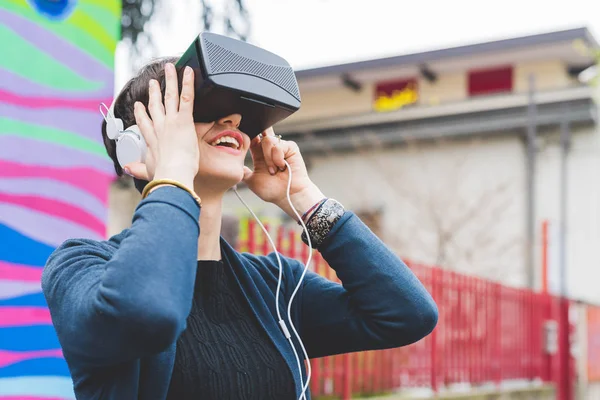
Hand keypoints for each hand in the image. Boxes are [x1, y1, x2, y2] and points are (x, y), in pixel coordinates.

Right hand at [124, 63, 198, 189]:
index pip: (145, 123)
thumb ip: (138, 169)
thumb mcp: (149, 172)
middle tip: (153, 82)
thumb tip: (127, 169)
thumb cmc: (164, 175)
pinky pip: (187, 97)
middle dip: (154, 92)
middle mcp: (159, 127)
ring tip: (169, 69)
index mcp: (152, 140)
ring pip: (170, 95)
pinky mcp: (183, 119)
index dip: (141, 113)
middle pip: (155, 105)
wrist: (173, 174)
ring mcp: (171, 121)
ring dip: (170, 80)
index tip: (139, 105)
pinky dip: (187, 83)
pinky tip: (187, 72)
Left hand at [242, 128, 324, 220]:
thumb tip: (232, 164)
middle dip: (256, 136)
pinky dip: (277, 158)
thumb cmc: (272, 191)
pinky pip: (278, 146)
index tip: (244, 141)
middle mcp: (270, 149)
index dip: (248, 138)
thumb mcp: (252, 181)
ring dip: (268, 157)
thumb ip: (243, 172)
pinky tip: (281, 167)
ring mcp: (280, 147)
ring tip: (273, 171)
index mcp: (260, 155)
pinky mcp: (291, 148)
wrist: (288, 196)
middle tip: (254, 143)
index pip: (252, 139)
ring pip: (267, 140)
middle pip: (261, 132)